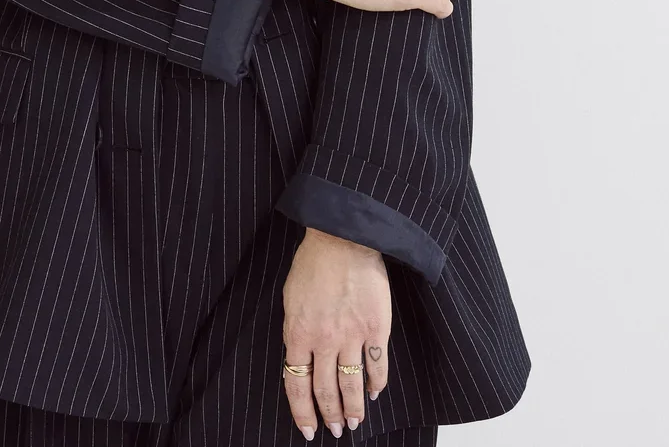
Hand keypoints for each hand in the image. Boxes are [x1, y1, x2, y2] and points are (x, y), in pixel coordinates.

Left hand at [282, 228, 391, 438]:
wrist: (343, 241)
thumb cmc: (312, 264)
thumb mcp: (290, 299)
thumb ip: (296, 330)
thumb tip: (300, 356)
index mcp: (297, 333)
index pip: (297, 383)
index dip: (302, 410)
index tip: (308, 429)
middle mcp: (323, 340)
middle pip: (325, 390)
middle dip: (329, 415)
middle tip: (335, 431)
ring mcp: (351, 336)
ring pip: (351, 383)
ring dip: (353, 408)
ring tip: (354, 423)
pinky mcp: (376, 329)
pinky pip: (377, 365)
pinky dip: (376, 383)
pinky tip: (373, 393)